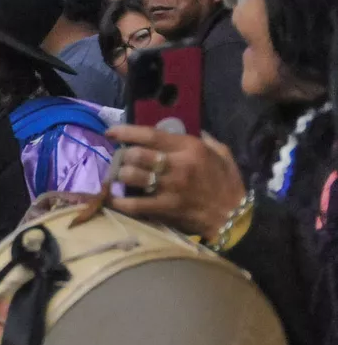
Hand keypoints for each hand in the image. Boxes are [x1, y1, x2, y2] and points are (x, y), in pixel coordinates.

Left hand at [105, 126, 246, 240]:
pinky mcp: (165, 208)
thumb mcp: (221, 153)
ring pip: (132, 176)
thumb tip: (187, 128)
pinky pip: (134, 204)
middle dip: (123, 156)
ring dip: (120, 176)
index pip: (151, 135)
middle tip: (120, 160)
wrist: (233, 216)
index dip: (126, 131)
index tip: (111, 132)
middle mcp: (177, 165)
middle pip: (136, 155)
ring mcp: (170, 187)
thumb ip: (204, 138)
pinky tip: (114, 199)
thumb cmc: (227, 183)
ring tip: (118, 177)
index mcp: (189, 148)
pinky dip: (120, 201)